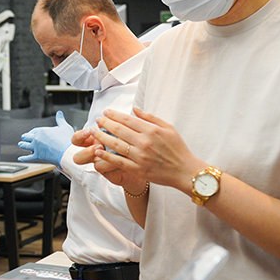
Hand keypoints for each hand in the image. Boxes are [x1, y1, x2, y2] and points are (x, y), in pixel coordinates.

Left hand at [18, 113, 73, 162]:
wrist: (67, 153)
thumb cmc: (67, 140)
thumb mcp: (64, 127)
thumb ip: (60, 120)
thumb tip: (59, 113)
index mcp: (42, 131)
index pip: (34, 130)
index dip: (32, 132)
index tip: (31, 132)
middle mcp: (36, 139)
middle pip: (27, 137)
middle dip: (25, 137)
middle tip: (23, 137)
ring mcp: (36, 148)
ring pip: (25, 146)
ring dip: (22, 144)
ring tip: (20, 144)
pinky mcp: (37, 156)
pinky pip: (28, 158)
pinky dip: (23, 158)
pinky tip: (20, 158)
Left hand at [87, 107, 203, 191]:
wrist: (185, 171)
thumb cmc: (178, 149)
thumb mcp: (168, 128)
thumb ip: (150, 117)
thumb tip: (135, 108)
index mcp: (151, 130)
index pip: (127, 119)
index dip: (114, 115)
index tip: (106, 112)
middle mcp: (144, 142)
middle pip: (119, 130)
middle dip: (105, 123)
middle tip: (97, 120)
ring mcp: (140, 156)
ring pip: (116, 144)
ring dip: (102, 137)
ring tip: (93, 132)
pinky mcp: (138, 169)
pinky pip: (118, 161)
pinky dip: (107, 156)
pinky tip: (98, 150)